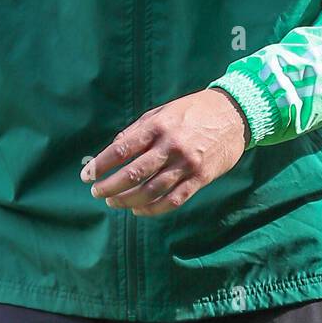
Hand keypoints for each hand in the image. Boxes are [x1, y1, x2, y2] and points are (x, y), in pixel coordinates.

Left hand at [80, 89, 250, 216]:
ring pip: (151, 191)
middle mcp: (171, 146)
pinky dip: (153, 209)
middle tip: (97, 193)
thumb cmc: (193, 112)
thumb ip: (137, 131)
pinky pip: (173, 200)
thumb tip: (113, 149)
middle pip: (133, 174)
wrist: (234, 115)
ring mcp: (187, 164)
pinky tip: (138, 210)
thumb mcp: (162, 112)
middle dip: (110, 187)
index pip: (122, 149)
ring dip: (128, 201)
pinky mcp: (200, 178)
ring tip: (113, 203)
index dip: (101, 165)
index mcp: (158, 126)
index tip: (87, 175)